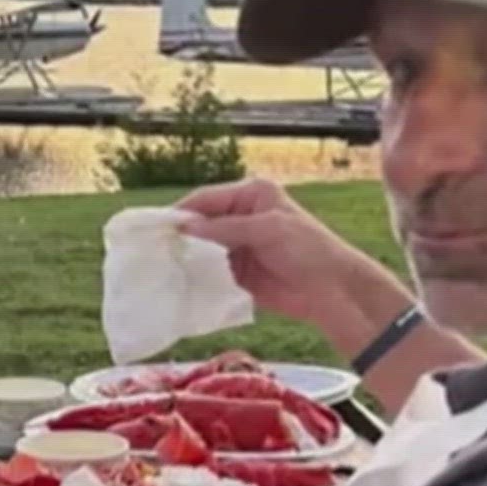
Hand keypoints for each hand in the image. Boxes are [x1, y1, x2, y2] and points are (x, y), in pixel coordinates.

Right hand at [175, 177, 411, 332]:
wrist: (332, 291)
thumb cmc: (309, 249)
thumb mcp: (269, 229)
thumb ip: (227, 228)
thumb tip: (185, 227)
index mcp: (251, 195)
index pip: (207, 199)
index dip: (183, 212)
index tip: (157, 228)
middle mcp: (241, 216)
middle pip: (200, 223)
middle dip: (181, 236)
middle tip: (154, 251)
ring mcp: (237, 245)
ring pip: (202, 249)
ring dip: (186, 258)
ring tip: (162, 268)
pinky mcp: (236, 273)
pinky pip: (209, 272)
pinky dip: (197, 277)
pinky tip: (181, 283)